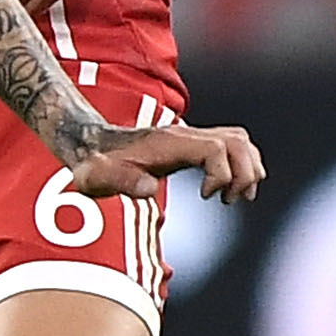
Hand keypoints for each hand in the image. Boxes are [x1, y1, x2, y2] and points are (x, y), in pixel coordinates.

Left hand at [69, 122, 263, 204]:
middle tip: (229, 200)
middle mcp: (184, 135)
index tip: (208, 198)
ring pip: (240, 141)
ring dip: (248, 169)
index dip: (222, 175)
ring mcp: (189, 137)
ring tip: (231, 196)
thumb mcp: (100, 178)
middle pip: (238, 141)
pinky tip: (223, 188)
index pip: (216, 148)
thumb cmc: (93, 166)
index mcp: (168, 143)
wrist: (88, 145)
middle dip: (245, 174)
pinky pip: (232, 145)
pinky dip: (240, 165)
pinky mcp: (191, 144)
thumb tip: (149, 187)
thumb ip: (121, 181)